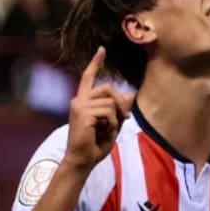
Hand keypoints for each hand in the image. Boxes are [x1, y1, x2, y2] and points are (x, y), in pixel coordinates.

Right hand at [65, 47, 133, 169]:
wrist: (82, 161)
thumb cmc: (94, 146)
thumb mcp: (113, 125)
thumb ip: (119, 110)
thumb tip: (131, 93)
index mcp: (83, 101)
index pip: (88, 78)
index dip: (95, 63)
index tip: (102, 50)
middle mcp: (78, 100)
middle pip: (108, 87)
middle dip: (121, 102)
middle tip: (125, 118)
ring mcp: (79, 106)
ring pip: (110, 101)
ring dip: (116, 117)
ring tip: (108, 130)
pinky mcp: (83, 113)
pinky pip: (108, 112)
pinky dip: (112, 123)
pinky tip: (103, 132)